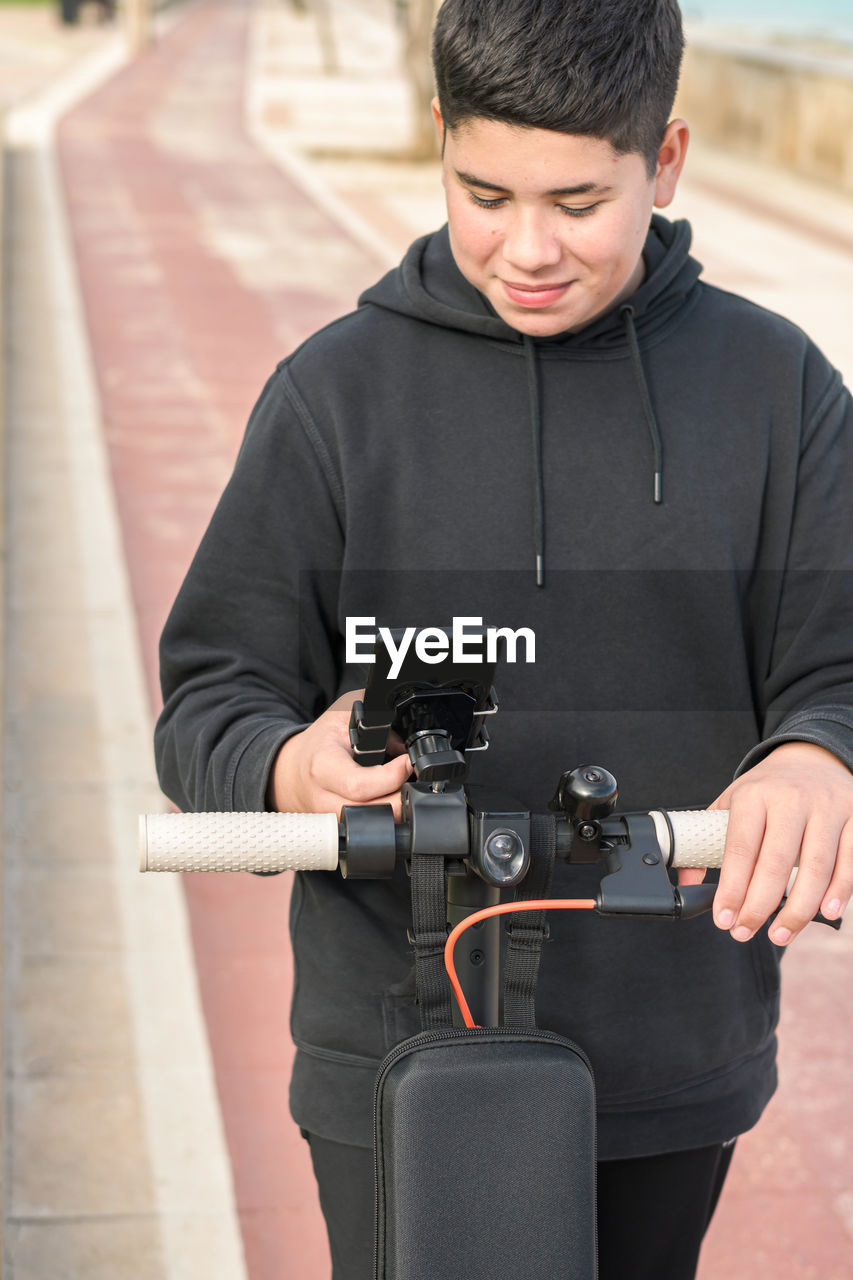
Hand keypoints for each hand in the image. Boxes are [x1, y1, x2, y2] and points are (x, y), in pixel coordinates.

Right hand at [268, 689, 410, 818]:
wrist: (292, 769)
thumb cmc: (319, 742)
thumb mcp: (344, 714)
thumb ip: (378, 719)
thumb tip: (404, 747)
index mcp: (322, 767)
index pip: (359, 784)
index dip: (392, 776)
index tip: (406, 762)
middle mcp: (323, 799)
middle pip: (371, 815)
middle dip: (402, 799)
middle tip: (411, 780)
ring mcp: (330, 819)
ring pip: (373, 827)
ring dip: (396, 810)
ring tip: (402, 789)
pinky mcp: (339, 829)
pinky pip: (368, 830)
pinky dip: (386, 817)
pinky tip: (391, 800)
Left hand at [708, 741, 852, 946]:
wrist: (811, 757)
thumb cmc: (768, 789)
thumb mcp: (732, 801)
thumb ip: (709, 839)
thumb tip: (688, 882)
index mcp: (755, 795)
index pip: (740, 848)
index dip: (731, 888)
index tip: (723, 917)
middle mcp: (791, 800)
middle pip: (776, 863)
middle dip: (759, 906)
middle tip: (744, 932)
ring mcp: (827, 808)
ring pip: (816, 867)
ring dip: (798, 908)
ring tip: (780, 934)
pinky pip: (849, 861)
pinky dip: (839, 891)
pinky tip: (825, 912)